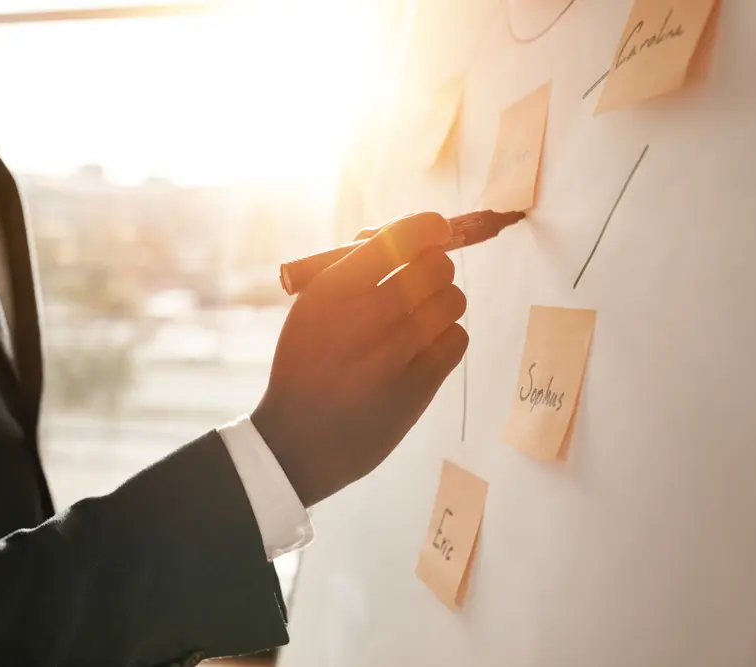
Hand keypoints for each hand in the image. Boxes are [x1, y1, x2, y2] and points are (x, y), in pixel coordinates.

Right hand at [251, 212, 467, 506]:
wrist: (298, 440)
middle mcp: (366, 315)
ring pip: (454, 301)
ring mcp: (395, 353)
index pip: (402, 237)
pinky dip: (447, 337)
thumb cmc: (307, 363)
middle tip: (423, 282)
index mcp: (333, 289)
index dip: (429, 227)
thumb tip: (414, 234)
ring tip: (422, 318)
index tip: (436, 230)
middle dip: (436, 267)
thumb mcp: (312, 307)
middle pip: (437, 265)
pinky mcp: (418, 386)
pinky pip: (458, 339)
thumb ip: (355, 268)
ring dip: (444, 302)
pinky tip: (425, 347)